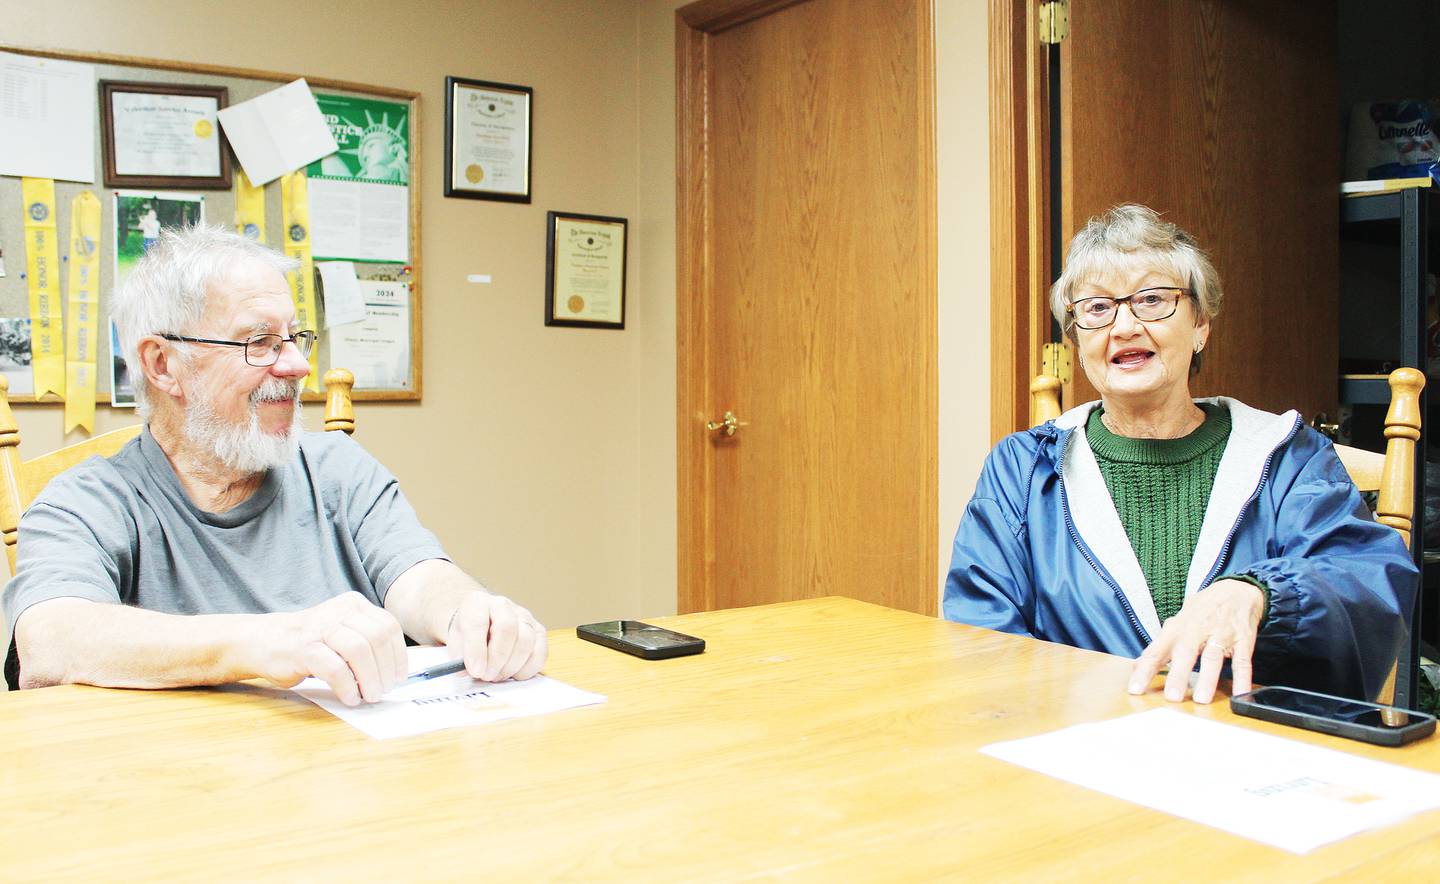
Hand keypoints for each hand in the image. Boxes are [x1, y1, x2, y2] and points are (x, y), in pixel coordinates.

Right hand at [263, 591, 406, 705]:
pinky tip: (350, 697)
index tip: (398, 677)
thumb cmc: (310, 643)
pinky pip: (336, 668)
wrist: (263, 641)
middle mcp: (339, 611)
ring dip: (370, 680)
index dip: (398, 655)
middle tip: (383, 690)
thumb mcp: (343, 634)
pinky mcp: (304, 648)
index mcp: (354, 605)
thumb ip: (366, 645)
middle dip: (386, 670)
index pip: (388, 627)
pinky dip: (347, 687)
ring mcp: (320, 627)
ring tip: (369, 695)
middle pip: (377, 639)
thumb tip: (394, 672)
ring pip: (359, 651)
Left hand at [446, 592, 547, 681]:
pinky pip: (540, 653)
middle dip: (497, 659)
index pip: (478, 623)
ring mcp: (524, 617)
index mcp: (477, 603)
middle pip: (507, 629)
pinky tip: (513, 674)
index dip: (476, 649)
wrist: (480, 627)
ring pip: (526, 641)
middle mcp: (502, 605)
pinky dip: (527, 669)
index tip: (475, 671)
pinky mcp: (538, 631)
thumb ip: (460, 657)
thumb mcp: (455, 644)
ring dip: (511, 666)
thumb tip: (473, 670)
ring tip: (496, 676)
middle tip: (486, 676)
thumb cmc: (467, 636)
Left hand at [1127, 579, 1264, 703]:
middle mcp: (1197, 630)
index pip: (1156, 651)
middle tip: (1172, 697)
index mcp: (1177, 628)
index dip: (1144, 670)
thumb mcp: (1177, 622)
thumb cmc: (1202, 611)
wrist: (1236, 590)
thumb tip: (1137, 665)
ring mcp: (1221, 634)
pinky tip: (1240, 694)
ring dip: (1207, 679)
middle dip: (1178, 676)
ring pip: (1213, 658)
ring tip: (1201, 699)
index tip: (1135, 689)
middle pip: (1185, 653)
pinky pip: (1242, 662)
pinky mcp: (1242, 640)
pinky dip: (1242, 679)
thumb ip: (1160, 645)